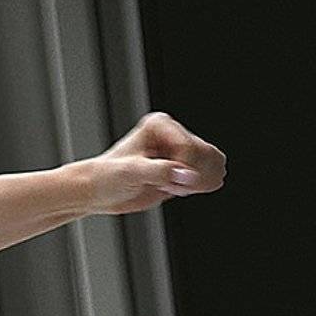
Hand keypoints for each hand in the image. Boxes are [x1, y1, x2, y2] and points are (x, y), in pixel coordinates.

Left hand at [81, 111, 227, 215]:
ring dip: (197, 182)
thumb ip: (158, 172)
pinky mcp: (188, 168)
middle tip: (166, 183)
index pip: (188, 145)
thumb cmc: (107, 176)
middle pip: (206, 155)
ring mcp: (183, 152)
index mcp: (160, 124)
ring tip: (169, 185)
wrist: (100, 191)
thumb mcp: (129, 173)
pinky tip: (176, 188)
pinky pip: (212, 177)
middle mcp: (174, 134)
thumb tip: (187, 174)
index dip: (180, 168)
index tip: (165, 179)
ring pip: (215, 165)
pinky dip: (199, 187)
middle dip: (190, 176)